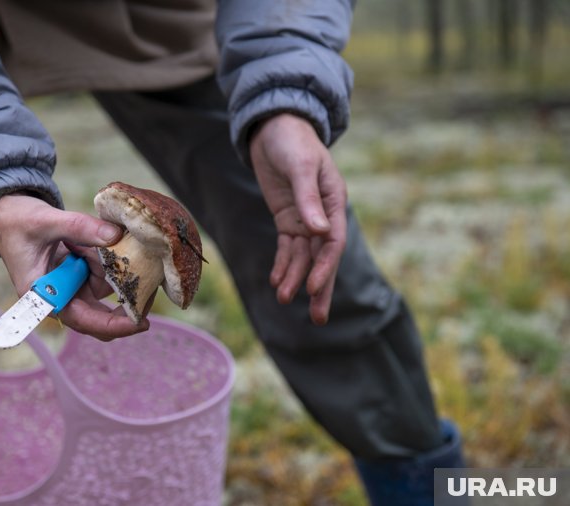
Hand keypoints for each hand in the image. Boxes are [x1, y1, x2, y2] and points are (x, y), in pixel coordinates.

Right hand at [0, 193, 148, 339]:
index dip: (113, 326)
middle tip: (153, 282)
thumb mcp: (47, 221)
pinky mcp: (81, 272)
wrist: (7, 213)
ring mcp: (73, 285)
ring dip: (119, 270)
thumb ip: (80, 227)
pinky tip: (114, 239)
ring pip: (108, 288)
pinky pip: (106, 272)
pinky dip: (114, 259)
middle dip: (128, 300)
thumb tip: (116, 236)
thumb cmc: (17, 222)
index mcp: (44, 295)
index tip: (140, 323)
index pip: (82, 320)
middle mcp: (61, 296)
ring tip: (116, 241)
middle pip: (102, 314)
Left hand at [249, 113, 346, 323]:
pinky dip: (283, 264)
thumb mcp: (300, 166)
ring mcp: (305, 218)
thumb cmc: (292, 141)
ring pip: (303, 256)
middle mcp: (323, 214)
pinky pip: (287, 247)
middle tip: (318, 318)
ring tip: (285, 301)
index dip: (324, 267)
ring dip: (296, 279)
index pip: (332, 242)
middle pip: (323, 257)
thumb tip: (319, 232)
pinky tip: (277, 282)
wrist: (274, 127)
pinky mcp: (288, 218)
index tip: (313, 289)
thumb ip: (308, 198)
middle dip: (320, 287)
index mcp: (334, 201)